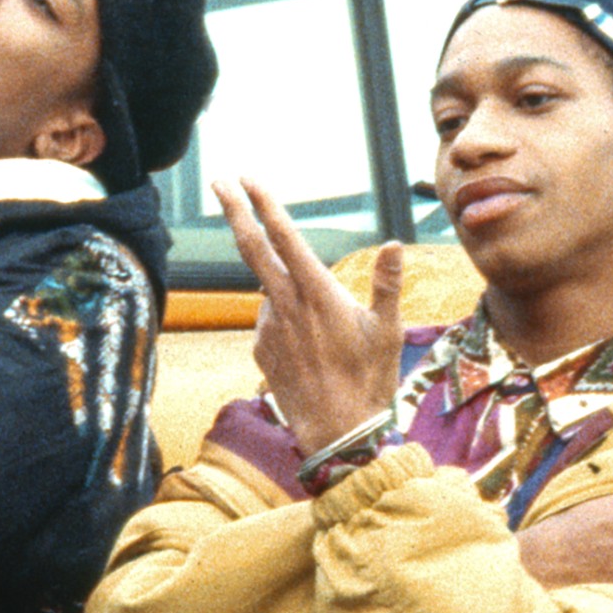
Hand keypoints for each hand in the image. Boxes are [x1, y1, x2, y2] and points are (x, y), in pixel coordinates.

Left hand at [210, 171, 407, 461]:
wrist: (338, 434)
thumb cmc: (371, 381)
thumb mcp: (388, 330)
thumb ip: (387, 284)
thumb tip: (392, 243)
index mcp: (317, 292)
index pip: (285, 236)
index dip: (265, 203)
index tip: (248, 178)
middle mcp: (286, 305)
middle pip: (252, 247)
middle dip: (234, 210)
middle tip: (219, 181)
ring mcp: (268, 328)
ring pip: (270, 291)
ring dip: (287, 292)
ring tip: (327, 336)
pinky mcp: (260, 350)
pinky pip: (270, 322)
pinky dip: (286, 321)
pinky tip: (313, 350)